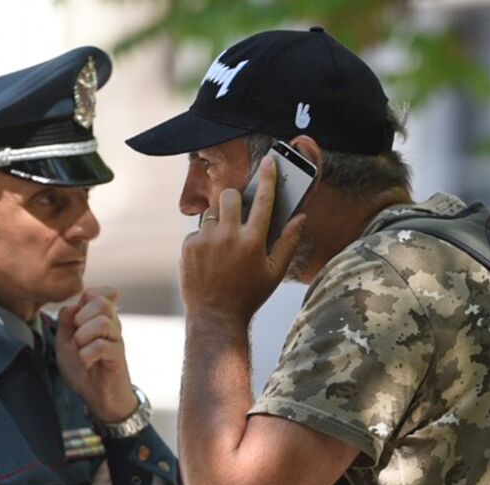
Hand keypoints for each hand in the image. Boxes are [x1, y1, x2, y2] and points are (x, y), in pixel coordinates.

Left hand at [55, 287, 138, 422]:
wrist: (97, 396)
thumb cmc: (82, 369)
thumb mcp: (65, 343)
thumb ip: (65, 323)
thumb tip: (72, 306)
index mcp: (100, 318)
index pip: (101, 293)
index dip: (88, 297)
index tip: (77, 317)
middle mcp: (112, 326)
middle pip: (102, 303)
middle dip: (82, 316)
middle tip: (76, 334)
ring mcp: (117, 341)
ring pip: (103, 323)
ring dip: (83, 336)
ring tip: (80, 349)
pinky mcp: (118, 357)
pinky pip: (103, 346)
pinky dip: (87, 354)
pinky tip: (86, 362)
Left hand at [180, 156, 305, 327]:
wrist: (215, 317)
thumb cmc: (249, 296)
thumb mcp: (274, 273)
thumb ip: (288, 242)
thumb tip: (301, 218)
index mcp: (253, 241)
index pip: (264, 200)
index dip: (268, 177)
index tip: (269, 161)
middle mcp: (229, 236)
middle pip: (230, 196)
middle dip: (234, 200)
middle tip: (237, 215)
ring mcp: (206, 240)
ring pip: (212, 212)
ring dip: (219, 221)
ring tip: (223, 245)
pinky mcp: (189, 246)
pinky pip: (198, 231)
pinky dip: (204, 240)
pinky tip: (209, 259)